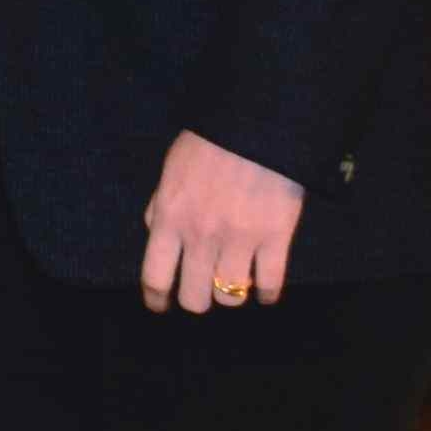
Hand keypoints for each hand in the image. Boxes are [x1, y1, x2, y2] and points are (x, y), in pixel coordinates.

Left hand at [140, 129, 304, 312]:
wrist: (256, 124)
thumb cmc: (208, 144)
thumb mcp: (170, 172)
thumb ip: (160, 207)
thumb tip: (156, 235)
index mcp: (170, 219)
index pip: (156, 276)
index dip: (156, 298)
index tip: (160, 306)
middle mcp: (201, 237)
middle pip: (195, 298)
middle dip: (197, 299)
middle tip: (203, 289)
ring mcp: (239, 241)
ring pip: (230, 298)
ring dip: (231, 295)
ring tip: (234, 282)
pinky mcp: (275, 239)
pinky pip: (269, 285)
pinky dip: (266, 294)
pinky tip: (265, 291)